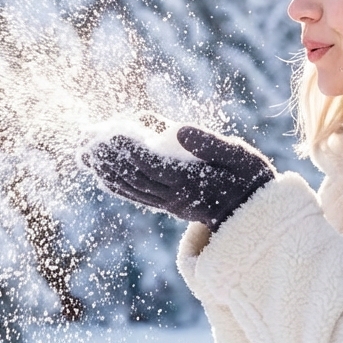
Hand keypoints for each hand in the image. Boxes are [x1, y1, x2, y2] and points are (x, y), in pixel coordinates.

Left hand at [82, 125, 274, 230]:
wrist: (257, 214)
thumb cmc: (251, 179)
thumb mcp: (240, 155)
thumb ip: (210, 142)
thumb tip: (176, 129)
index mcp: (192, 181)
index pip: (151, 164)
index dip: (127, 148)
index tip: (108, 131)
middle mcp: (176, 197)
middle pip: (134, 176)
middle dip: (108, 157)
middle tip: (85, 137)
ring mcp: (171, 204)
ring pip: (132, 188)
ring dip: (106, 171)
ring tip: (84, 153)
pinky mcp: (170, 207)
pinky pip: (138, 197)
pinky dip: (118, 186)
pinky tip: (103, 175)